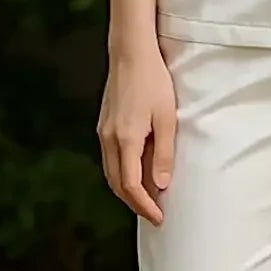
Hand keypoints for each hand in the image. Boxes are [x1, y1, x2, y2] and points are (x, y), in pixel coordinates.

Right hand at [97, 43, 176, 225]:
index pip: (131, 186)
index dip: (144, 205)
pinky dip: (122, 173)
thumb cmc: (153, 81)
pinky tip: (136, 173)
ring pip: (111, 172)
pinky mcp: (104, 125)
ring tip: (148, 199)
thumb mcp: (166, 118)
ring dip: (127, 190)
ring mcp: (103, 132)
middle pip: (117, 184)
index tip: (159, 217)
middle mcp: (108, 139)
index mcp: (125, 139)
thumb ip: (164, 153)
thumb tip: (160, 185)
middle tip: (154, 214)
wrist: (130, 52)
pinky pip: (110, 159)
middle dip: (135, 203)